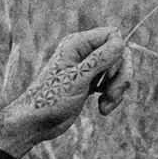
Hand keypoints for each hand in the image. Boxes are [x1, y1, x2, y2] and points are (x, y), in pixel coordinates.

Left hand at [0, 24, 131, 151]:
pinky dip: (112, 96)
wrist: (36, 123)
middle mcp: (84, 53)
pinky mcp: (90, 84)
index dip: (118, 54)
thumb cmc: (50, 99)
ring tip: (106, 105)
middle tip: (113, 94)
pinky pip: (112, 84)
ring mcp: (88, 69)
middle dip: (121, 76)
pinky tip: (103, 109)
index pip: (112, 35)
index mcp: (77, 44)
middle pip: (119, 54)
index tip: (108, 74)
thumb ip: (99, 60)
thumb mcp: (77, 79)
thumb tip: (120, 43)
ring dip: (117, 89)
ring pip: (118, 71)